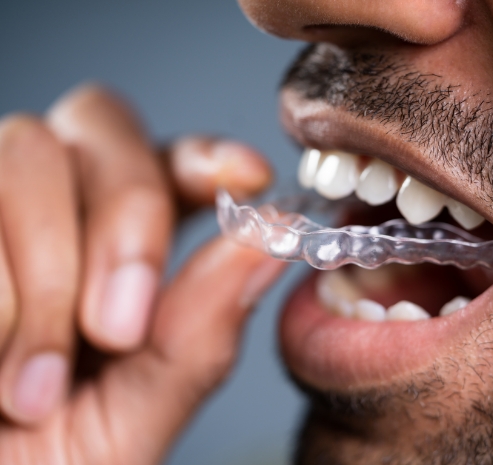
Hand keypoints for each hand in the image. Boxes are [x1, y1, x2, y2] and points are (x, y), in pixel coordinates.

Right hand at [0, 84, 283, 463]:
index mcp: (118, 249)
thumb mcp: (130, 419)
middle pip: (102, 123)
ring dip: (45, 275)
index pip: (170, 162)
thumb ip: (200, 334)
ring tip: (35, 388)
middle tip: (119, 328)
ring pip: (29, 150)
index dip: (209, 154)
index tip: (248, 176)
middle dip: (126, 217)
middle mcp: (54, 209)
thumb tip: (275, 237)